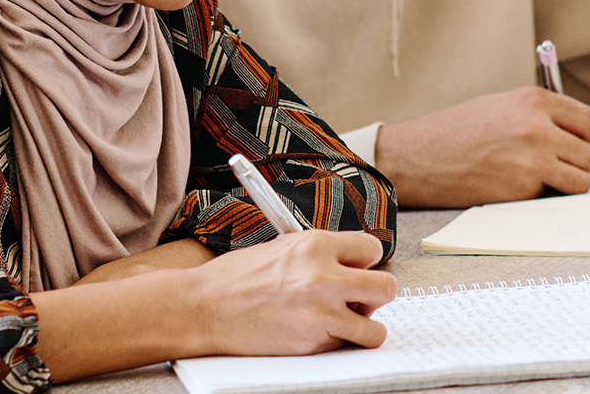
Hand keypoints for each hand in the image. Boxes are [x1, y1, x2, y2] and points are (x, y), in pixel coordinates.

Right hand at [33, 230, 394, 378]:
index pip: (373, 249)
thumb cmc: (237, 278)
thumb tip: (353, 265)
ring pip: (375, 329)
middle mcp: (323, 276)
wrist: (202, 308)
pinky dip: (336, 344)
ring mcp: (318, 312)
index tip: (355, 270)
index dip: (365, 263)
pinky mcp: (309, 343)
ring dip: (362, 327)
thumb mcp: (283, 247)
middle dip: (375, 295)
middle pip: (387, 287)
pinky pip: (344, 346)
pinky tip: (314, 333)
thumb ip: (321, 254)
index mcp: (316, 244)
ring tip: (340, 322)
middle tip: (356, 300)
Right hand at [376, 87, 589, 207]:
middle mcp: (538, 125)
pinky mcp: (524, 187)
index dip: (588, 137)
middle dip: (581, 163)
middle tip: (562, 167)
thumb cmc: (457, 132)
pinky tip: (525, 188)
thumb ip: (540, 114)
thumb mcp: (502, 105)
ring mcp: (534, 157)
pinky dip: (550, 196)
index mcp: (534, 99)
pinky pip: (558, 194)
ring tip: (546, 179)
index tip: (578, 146)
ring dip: (570, 183)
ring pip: (583, 178)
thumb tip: (576, 132)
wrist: (420, 157)